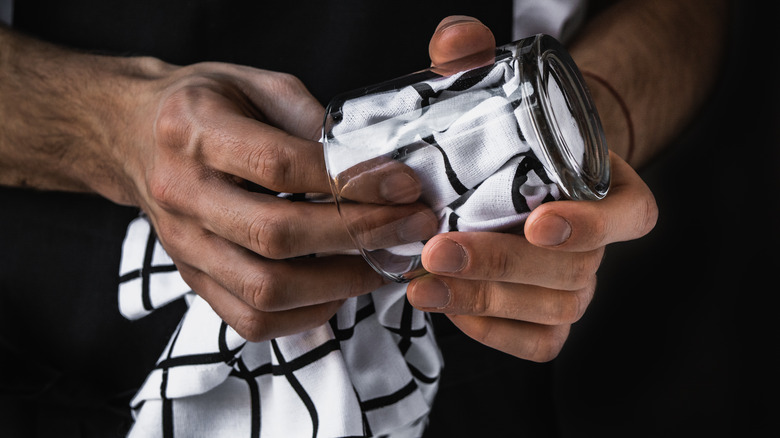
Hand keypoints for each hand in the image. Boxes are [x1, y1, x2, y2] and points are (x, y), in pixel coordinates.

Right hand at [117, 61, 433, 340]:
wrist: (131, 135)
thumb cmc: (203, 105)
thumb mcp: (255, 84)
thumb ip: (309, 118)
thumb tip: (370, 165)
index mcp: (195, 132)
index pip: (279, 165)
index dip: (348, 180)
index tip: (403, 185)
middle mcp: (183, 194)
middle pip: (276, 235)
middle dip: (358, 235)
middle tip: (412, 226)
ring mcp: (183, 245)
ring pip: (264, 290)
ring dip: (338, 282)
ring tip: (383, 262)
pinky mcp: (191, 278)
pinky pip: (249, 320)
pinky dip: (304, 315)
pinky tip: (338, 289)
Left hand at [406, 17, 657, 361]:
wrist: (508, 174)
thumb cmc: (507, 133)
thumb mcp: (493, 89)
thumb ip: (473, 58)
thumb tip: (455, 42)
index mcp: (610, 189)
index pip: (631, 216)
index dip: (593, 226)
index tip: (538, 220)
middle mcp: (600, 245)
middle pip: (573, 270)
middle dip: (502, 264)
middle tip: (438, 250)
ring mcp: (578, 284)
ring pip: (552, 308)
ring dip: (484, 300)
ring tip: (423, 283)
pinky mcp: (548, 317)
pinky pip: (538, 343)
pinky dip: (495, 334)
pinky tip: (450, 308)